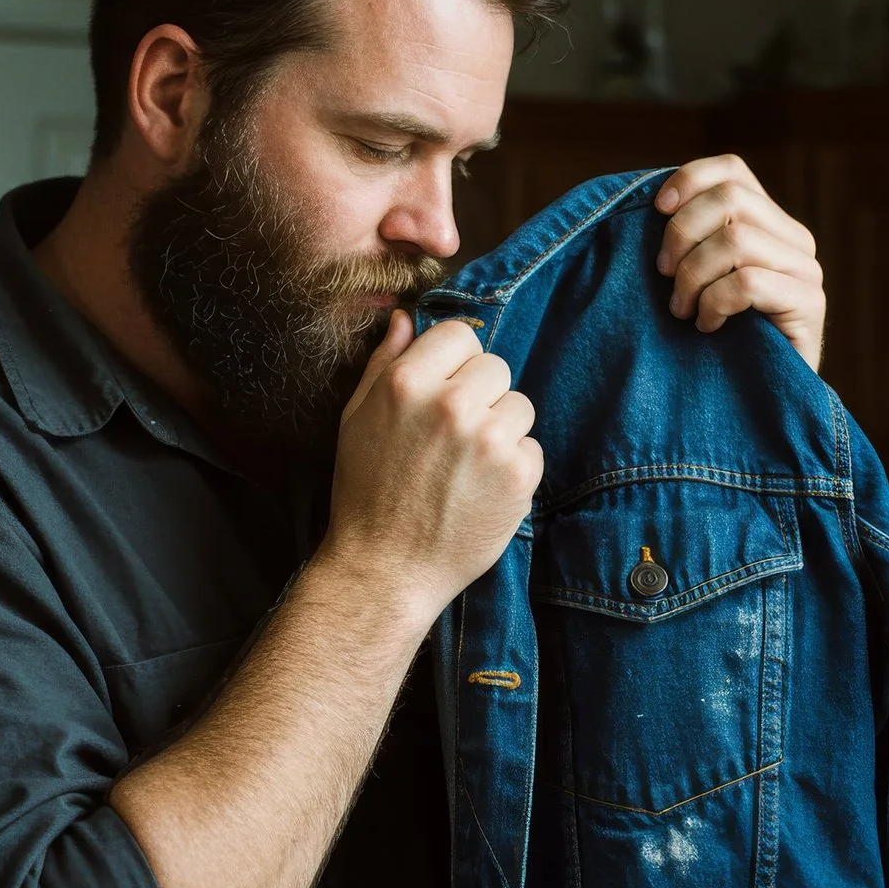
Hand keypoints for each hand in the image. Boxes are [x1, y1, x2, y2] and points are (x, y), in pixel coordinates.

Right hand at [323, 313, 542, 627]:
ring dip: (501, 431)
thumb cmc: (366, 493)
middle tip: (453, 438)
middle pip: (495, 367)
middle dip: (480, 396)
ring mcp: (488, 440)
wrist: (386, 569)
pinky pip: (531, 448)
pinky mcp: (517, 476)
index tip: (446, 390)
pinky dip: (514, 468)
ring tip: (467, 467)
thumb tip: (405, 318)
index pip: (460, 334)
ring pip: (519, 406)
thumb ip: (383, 363)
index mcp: (406, 383)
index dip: (455, 362)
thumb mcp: (356, 419)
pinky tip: (481, 491)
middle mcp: (450, 405)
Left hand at [652, 154, 826, 370]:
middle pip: (730, 198)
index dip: (689, 179)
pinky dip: (714, 303)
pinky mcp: (809, 305)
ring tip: (681, 310)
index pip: (732, 170)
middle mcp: (795, 239)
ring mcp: (806, 271)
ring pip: (736, 240)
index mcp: (768, 222)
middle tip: (663, 278)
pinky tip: (706, 326)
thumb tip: (653, 202)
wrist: (754, 401)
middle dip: (681, 235)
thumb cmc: (713, 336)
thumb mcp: (695, 277)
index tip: (654, 211)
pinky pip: (748, 283)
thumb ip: (690, 239)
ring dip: (693, 276)